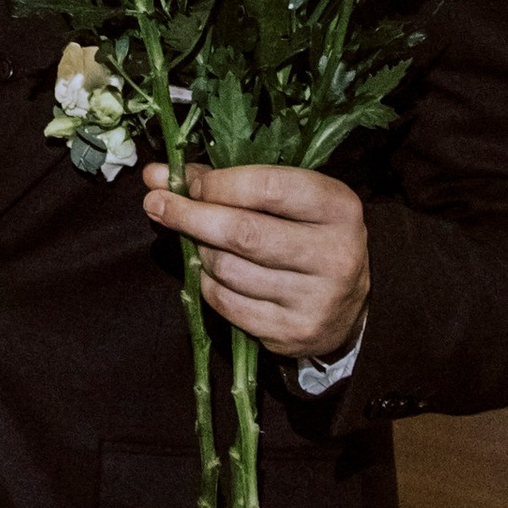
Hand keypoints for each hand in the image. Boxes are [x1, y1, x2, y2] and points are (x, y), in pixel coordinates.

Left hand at [140, 162, 369, 361]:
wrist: (351, 302)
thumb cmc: (305, 234)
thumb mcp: (286, 200)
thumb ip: (226, 183)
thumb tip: (156, 175)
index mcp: (338, 208)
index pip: (267, 188)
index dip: (218, 185)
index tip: (187, 184)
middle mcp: (334, 254)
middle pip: (243, 233)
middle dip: (189, 216)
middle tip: (156, 204)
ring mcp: (315, 298)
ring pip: (229, 270)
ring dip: (200, 252)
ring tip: (200, 243)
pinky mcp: (293, 331)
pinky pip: (227, 304)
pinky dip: (208, 285)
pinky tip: (213, 274)